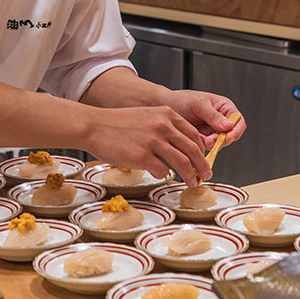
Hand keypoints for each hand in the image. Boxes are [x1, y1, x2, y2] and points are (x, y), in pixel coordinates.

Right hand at [83, 105, 212, 184]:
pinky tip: (161, 176)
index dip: (202, 150)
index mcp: (167, 115)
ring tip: (191, 183)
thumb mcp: (147, 116)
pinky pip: (162, 170)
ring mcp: (153, 141)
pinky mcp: (142, 156)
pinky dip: (164, 175)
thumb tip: (179, 149)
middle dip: (203, 166)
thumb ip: (165, 128)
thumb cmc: (117, 123)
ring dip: (190, 176)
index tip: (203, 160)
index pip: (194, 135)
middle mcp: (163, 126)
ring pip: (182, 163)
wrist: (94, 125)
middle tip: (206, 176)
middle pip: (193, 150)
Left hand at [153, 89, 244, 148]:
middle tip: (210, 140)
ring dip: (210, 143)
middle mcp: (220, 120)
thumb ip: (213, 115)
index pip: (238, 121)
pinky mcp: (203, 139)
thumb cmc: (181, 99)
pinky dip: (201, 145)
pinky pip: (207, 147)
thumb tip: (229, 125)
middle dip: (221, 139)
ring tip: (200, 138)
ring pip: (219, 143)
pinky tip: (194, 139)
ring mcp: (211, 130)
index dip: (235, 130)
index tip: (228, 136)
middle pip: (230, 135)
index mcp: (224, 107)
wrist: (164, 106)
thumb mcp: (198, 104)